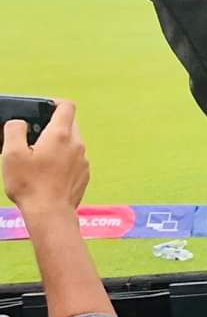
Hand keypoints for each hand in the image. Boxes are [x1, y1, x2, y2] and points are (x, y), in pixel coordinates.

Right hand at [2, 101, 89, 218]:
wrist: (50, 213)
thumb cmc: (30, 184)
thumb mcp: (11, 153)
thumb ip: (14, 130)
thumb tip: (19, 122)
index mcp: (61, 135)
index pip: (67, 106)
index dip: (54, 103)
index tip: (43, 109)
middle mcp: (77, 144)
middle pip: (70, 124)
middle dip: (53, 127)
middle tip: (34, 138)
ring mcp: (83, 160)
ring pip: (72, 143)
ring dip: (58, 145)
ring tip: (39, 158)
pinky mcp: (84, 174)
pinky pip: (75, 160)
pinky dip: (64, 160)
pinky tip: (49, 173)